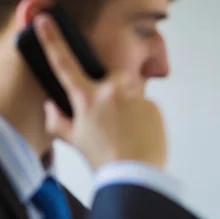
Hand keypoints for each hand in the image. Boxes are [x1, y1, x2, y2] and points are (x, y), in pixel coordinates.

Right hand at [34, 14, 166, 169]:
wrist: (135, 175)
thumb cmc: (104, 160)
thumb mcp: (74, 140)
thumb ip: (58, 120)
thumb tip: (52, 105)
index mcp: (86, 98)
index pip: (65, 65)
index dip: (53, 42)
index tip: (47, 23)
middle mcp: (111, 92)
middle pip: (113, 77)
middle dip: (113, 89)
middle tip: (112, 117)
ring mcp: (135, 97)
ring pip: (132, 95)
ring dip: (130, 106)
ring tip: (127, 132)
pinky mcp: (154, 106)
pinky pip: (147, 107)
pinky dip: (144, 118)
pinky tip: (140, 135)